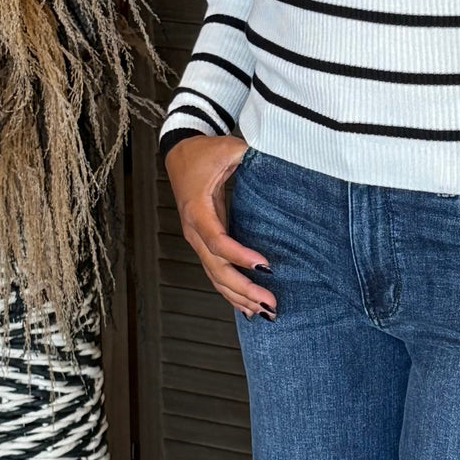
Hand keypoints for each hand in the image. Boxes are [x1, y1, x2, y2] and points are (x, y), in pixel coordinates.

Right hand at [164, 134, 276, 319]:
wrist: (180, 152)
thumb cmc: (204, 152)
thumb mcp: (228, 148)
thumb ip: (251, 154)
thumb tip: (279, 156)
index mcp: (197, 209)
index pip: (217, 240)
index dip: (239, 256)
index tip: (264, 265)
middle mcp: (194, 230)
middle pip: (216, 268)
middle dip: (243, 288)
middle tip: (269, 301)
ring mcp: (197, 238)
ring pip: (215, 276)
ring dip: (238, 296)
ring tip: (264, 311)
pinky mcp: (205, 241)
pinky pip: (216, 270)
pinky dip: (230, 290)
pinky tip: (247, 306)